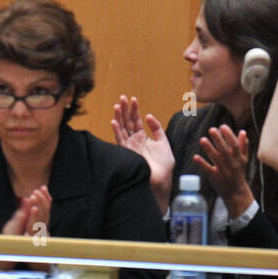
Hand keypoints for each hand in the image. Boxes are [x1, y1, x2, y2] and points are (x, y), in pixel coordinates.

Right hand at [111, 95, 174, 209]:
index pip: (136, 121)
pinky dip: (117, 131)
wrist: (162, 181)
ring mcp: (130, 147)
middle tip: (122, 97)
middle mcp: (134, 141)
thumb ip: (157, 129)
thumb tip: (148, 116)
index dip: (134, 110)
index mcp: (143, 138)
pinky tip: (114, 121)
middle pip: (127, 122)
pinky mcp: (127, 153)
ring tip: (118, 105)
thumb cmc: (164, 166)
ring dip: (119, 117)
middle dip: (125, 110)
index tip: (133, 99)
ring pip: (122, 129)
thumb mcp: (164, 143)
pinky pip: (120, 140)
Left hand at [193, 126, 253, 219]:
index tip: (223, 126)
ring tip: (202, 139)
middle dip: (218, 139)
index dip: (229, 136)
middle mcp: (231, 164)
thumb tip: (243, 132)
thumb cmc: (239, 173)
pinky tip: (196, 157)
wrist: (236, 193)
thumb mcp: (243, 160)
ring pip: (216, 159)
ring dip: (209, 149)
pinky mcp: (215, 177)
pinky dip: (202, 163)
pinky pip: (208, 170)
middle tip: (212, 129)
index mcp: (239, 159)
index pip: (235, 146)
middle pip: (225, 151)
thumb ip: (243, 146)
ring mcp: (223, 171)